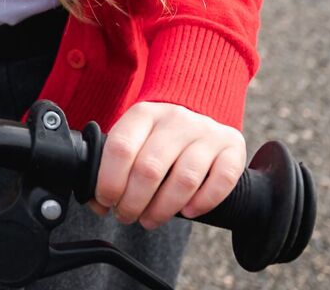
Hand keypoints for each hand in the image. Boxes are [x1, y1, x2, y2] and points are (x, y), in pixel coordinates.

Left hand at [90, 101, 246, 228]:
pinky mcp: (233, 147)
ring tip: (150, 220)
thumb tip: (96, 203)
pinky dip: (203, 202)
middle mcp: (176, 119)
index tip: (106, 201)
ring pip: (184, 179)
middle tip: (126, 216)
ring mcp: (207, 132)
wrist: (199, 108)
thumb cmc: (157, 135)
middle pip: (150, 168)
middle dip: (133, 202)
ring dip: (163, 209)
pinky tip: (188, 212)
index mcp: (144, 113)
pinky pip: (221, 181)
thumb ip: (113, 165)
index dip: (109, 181)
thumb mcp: (133, 137)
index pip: (121, 148)